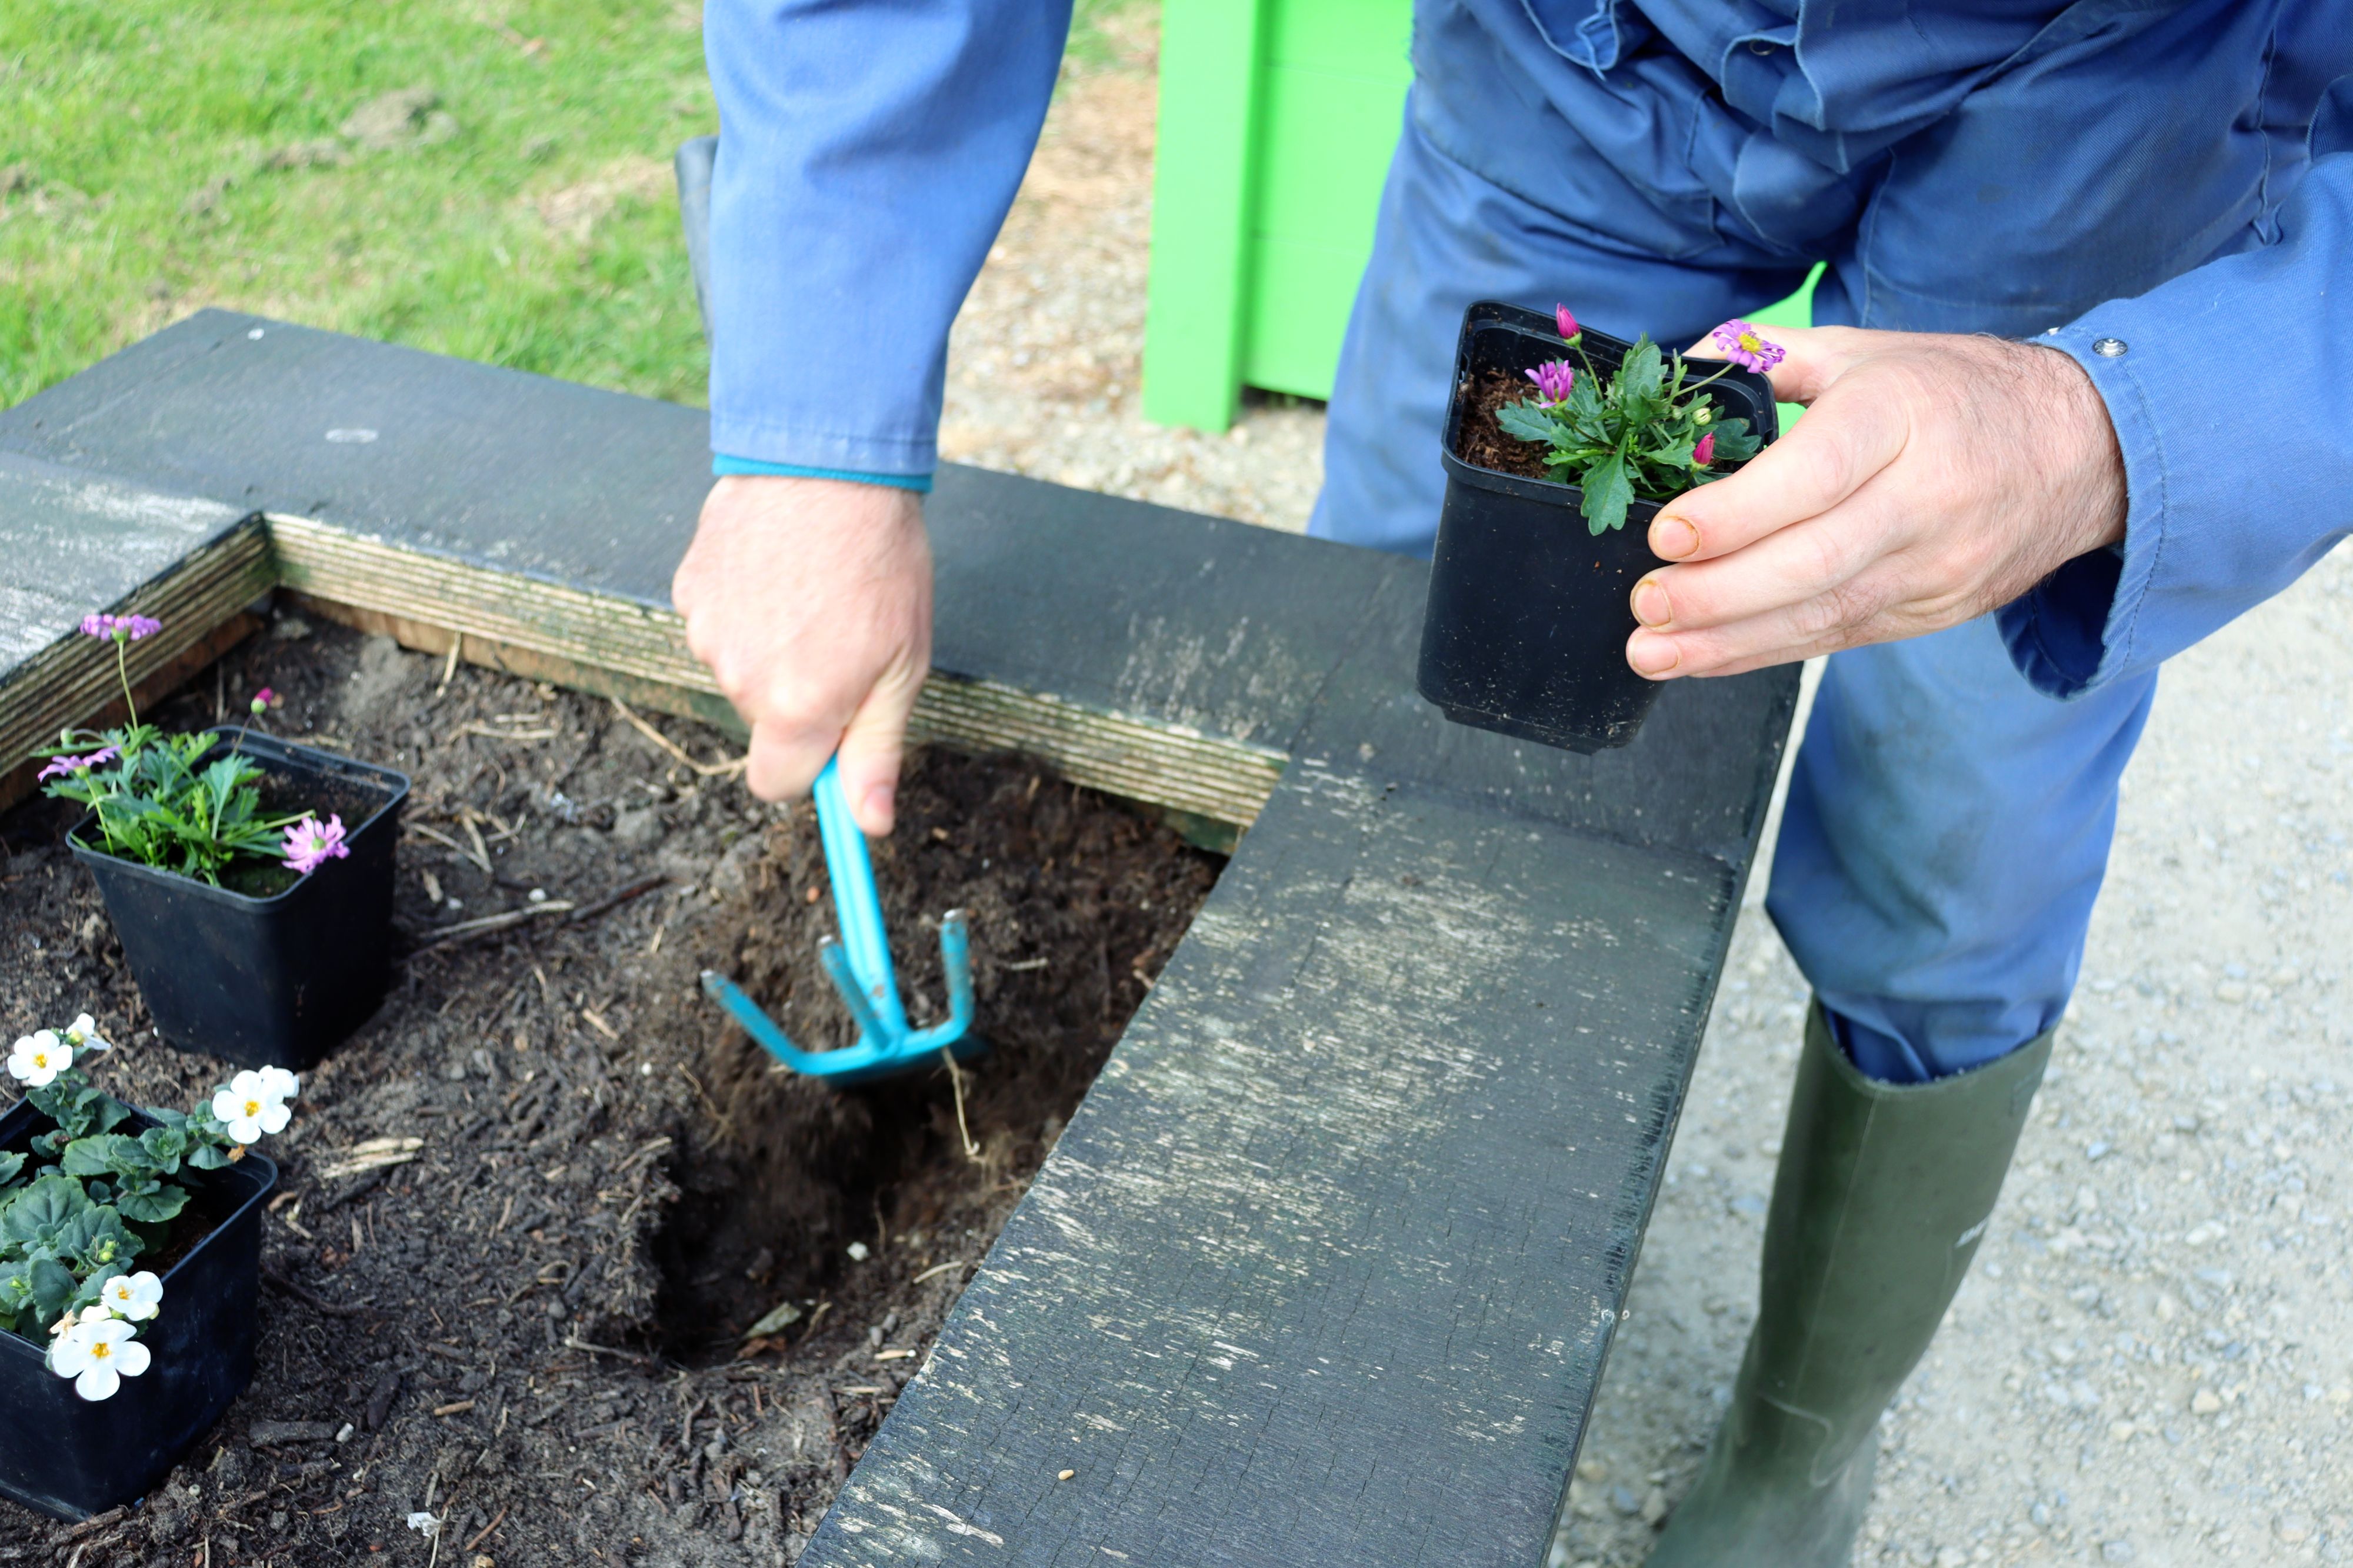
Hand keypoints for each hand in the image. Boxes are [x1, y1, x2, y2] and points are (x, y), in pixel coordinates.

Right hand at [672, 476, 931, 831]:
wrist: (830, 461)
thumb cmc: (881, 563)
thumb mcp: (902, 667)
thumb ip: (877, 751)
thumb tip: (867, 824)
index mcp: (795, 708)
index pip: (776, 785)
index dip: (807, 765)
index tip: (835, 736)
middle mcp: (740, 679)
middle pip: (763, 720)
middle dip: (799, 695)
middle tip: (844, 635)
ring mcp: (707, 631)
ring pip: (741, 667)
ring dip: (773, 644)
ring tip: (816, 589)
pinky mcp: (689, 588)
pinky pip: (720, 619)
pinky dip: (747, 603)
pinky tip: (782, 566)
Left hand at [1624, 326, 2126, 679]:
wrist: (2087, 450)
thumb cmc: (1956, 392)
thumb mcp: (1871, 352)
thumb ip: (1775, 356)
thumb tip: (1688, 361)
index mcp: (1902, 416)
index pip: (1814, 474)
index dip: (1737, 513)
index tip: (1667, 534)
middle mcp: (1924, 498)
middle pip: (1815, 561)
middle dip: (1719, 594)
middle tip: (1646, 605)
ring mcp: (1935, 565)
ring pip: (1824, 614)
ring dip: (1728, 642)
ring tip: (1651, 653)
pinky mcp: (1934, 610)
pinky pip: (1839, 637)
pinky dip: (1763, 653)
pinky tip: (1703, 660)